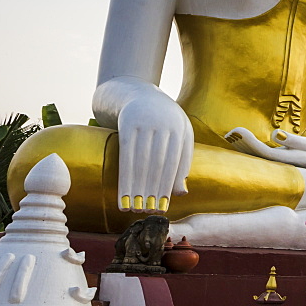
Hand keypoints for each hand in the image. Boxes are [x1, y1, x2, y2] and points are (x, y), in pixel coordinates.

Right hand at [115, 91, 192, 212]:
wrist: (135, 92)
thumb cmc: (162, 120)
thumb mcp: (178, 135)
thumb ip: (182, 162)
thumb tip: (182, 193)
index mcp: (181, 128)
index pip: (175, 163)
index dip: (168, 186)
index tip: (164, 207)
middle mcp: (165, 124)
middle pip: (158, 164)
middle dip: (153, 190)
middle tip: (148, 212)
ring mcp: (146, 122)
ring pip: (142, 162)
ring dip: (138, 188)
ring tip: (134, 209)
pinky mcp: (128, 123)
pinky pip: (126, 155)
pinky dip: (125, 178)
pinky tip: (123, 195)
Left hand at [225, 127, 305, 168]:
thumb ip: (292, 140)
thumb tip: (275, 134)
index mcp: (286, 161)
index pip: (263, 152)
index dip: (249, 142)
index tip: (238, 131)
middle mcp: (278, 166)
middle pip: (255, 156)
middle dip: (242, 144)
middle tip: (230, 132)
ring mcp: (275, 165)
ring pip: (255, 157)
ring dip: (242, 146)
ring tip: (231, 135)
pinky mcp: (274, 162)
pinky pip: (258, 156)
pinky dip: (247, 148)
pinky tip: (238, 141)